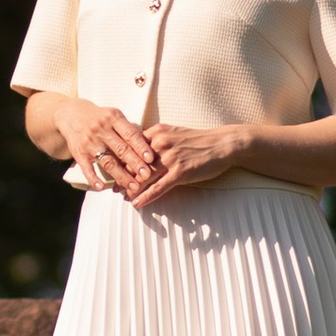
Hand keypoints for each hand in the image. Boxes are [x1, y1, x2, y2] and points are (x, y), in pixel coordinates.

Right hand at [52, 99, 157, 196]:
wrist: (71, 114)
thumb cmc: (100, 118)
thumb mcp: (114, 116)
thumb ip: (129, 130)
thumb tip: (150, 146)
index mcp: (113, 118)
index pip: (130, 134)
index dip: (141, 147)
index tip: (151, 159)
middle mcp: (101, 129)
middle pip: (121, 149)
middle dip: (135, 164)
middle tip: (147, 176)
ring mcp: (89, 142)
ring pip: (107, 161)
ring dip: (121, 176)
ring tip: (133, 187)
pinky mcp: (78, 153)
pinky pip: (86, 168)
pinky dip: (93, 178)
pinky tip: (101, 187)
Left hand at [126, 120, 248, 205]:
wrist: (223, 144)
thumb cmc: (199, 141)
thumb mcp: (174, 133)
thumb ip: (156, 140)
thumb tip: (140, 151)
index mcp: (157, 132)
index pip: (131, 147)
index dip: (120, 160)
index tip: (112, 169)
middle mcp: (160, 143)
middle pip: (134, 163)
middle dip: (122, 176)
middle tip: (114, 187)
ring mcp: (170, 158)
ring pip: (143, 177)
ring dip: (131, 189)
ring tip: (123, 197)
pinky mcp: (180, 172)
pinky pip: (158, 187)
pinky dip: (146, 196)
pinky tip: (137, 203)